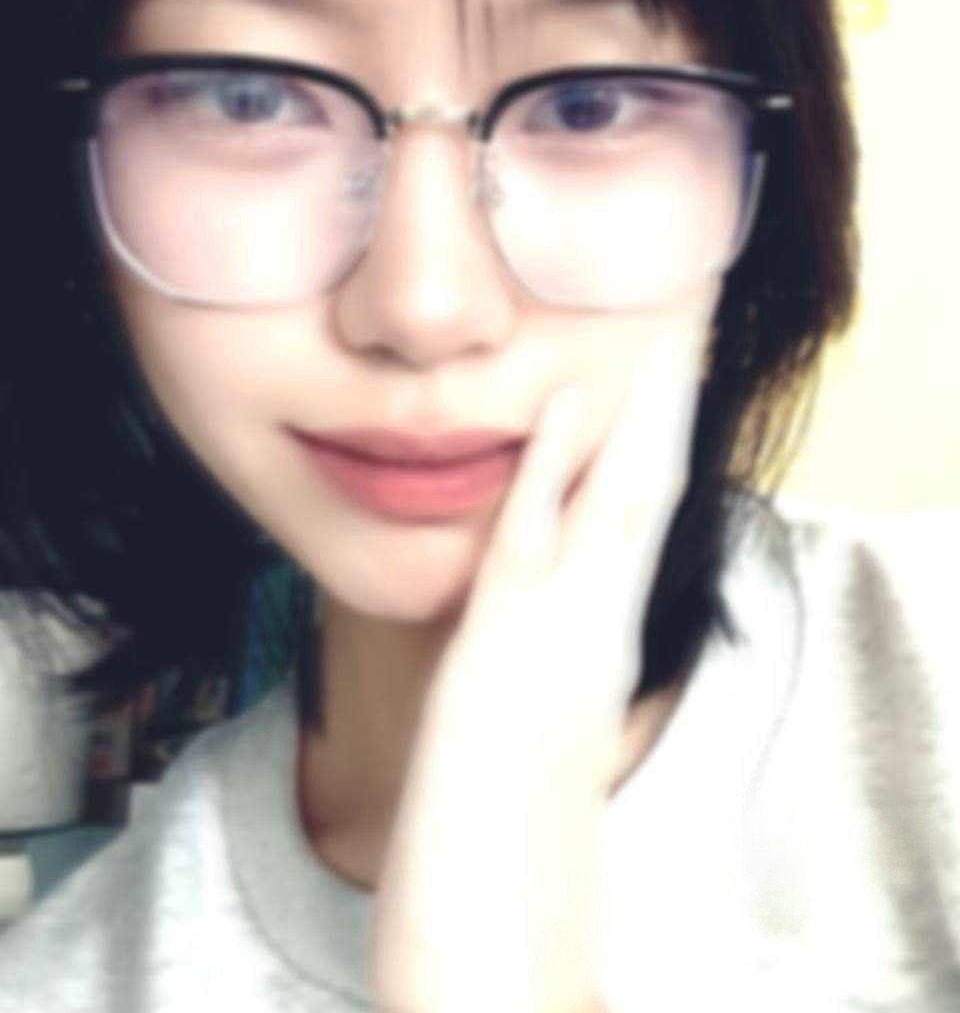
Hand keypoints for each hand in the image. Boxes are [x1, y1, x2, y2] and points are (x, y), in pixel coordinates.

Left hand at [370, 282, 720, 1012]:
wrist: (493, 918)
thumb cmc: (503, 827)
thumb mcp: (530, 729)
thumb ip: (540, 670)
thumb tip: (538, 640)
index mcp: (595, 643)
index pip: (633, 534)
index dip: (650, 461)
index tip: (663, 400)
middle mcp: (592, 629)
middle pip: (644, 505)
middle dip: (666, 425)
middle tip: (691, 347)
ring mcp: (556, 632)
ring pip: (612, 507)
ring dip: (637, 425)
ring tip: (666, 351)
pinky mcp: (504, 641)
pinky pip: (533, 535)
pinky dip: (553, 466)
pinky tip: (570, 404)